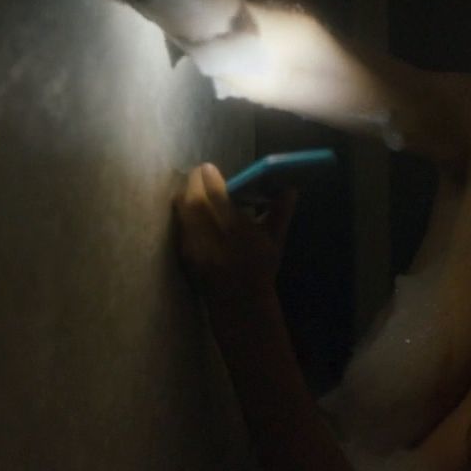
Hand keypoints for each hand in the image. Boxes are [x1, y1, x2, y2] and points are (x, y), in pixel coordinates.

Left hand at [172, 163, 300, 307]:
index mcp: (236, 231)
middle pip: (192, 200)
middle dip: (194, 182)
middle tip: (200, 174)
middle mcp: (211, 237)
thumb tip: (290, 189)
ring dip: (186, 195)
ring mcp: (194, 247)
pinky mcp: (184, 254)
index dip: (210, 177)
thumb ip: (280, 213)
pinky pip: (179, 224)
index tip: (209, 168)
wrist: (239, 302)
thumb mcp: (273, 242)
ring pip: (181, 210)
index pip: (215, 196)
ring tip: (195, 189)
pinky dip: (183, 212)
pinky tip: (192, 211)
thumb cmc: (259, 269)